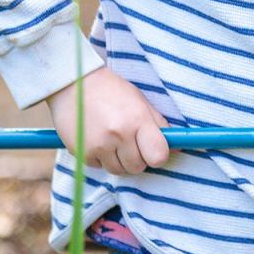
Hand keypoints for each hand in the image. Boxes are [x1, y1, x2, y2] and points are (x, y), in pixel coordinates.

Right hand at [45, 66, 170, 174]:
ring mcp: (99, 146)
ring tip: (114, 140)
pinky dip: (102, 159)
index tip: (154, 149)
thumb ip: (159, 125)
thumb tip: (177, 148)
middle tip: (131, 142)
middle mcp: (118, 135)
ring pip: (119, 171)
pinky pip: (100, 167)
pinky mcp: (82, 153)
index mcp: (138, 120)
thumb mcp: (141, 102)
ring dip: (120, 161)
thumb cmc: (113, 91)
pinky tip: (99, 141)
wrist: (75, 82)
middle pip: (138, 167)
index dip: (158, 155)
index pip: (158, 156)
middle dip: (138, 158)